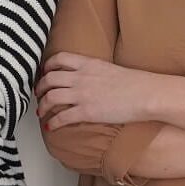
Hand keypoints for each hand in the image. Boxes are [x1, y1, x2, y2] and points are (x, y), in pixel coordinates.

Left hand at [35, 52, 153, 129]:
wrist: (146, 94)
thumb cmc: (134, 83)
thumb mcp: (109, 68)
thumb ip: (95, 71)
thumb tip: (89, 78)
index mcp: (88, 63)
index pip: (59, 58)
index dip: (47, 66)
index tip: (45, 72)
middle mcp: (81, 77)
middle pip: (50, 78)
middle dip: (40, 87)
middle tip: (39, 94)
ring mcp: (82, 94)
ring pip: (51, 97)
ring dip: (42, 105)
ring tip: (41, 111)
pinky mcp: (86, 112)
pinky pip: (62, 117)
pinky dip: (52, 122)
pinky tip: (50, 127)